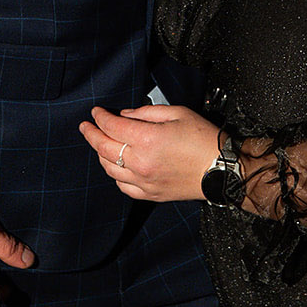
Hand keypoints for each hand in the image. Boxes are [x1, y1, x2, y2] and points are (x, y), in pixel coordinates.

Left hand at [80, 103, 219, 202]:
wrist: (222, 170)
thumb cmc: (203, 139)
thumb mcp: (178, 113)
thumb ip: (147, 113)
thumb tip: (125, 116)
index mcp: (148, 139)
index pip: (112, 126)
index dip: (100, 117)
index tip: (96, 111)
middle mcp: (141, 162)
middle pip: (104, 147)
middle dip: (91, 134)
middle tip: (85, 126)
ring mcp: (143, 181)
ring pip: (109, 168)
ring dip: (100, 154)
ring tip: (99, 143)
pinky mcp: (150, 194)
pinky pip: (122, 185)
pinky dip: (115, 174)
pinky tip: (116, 165)